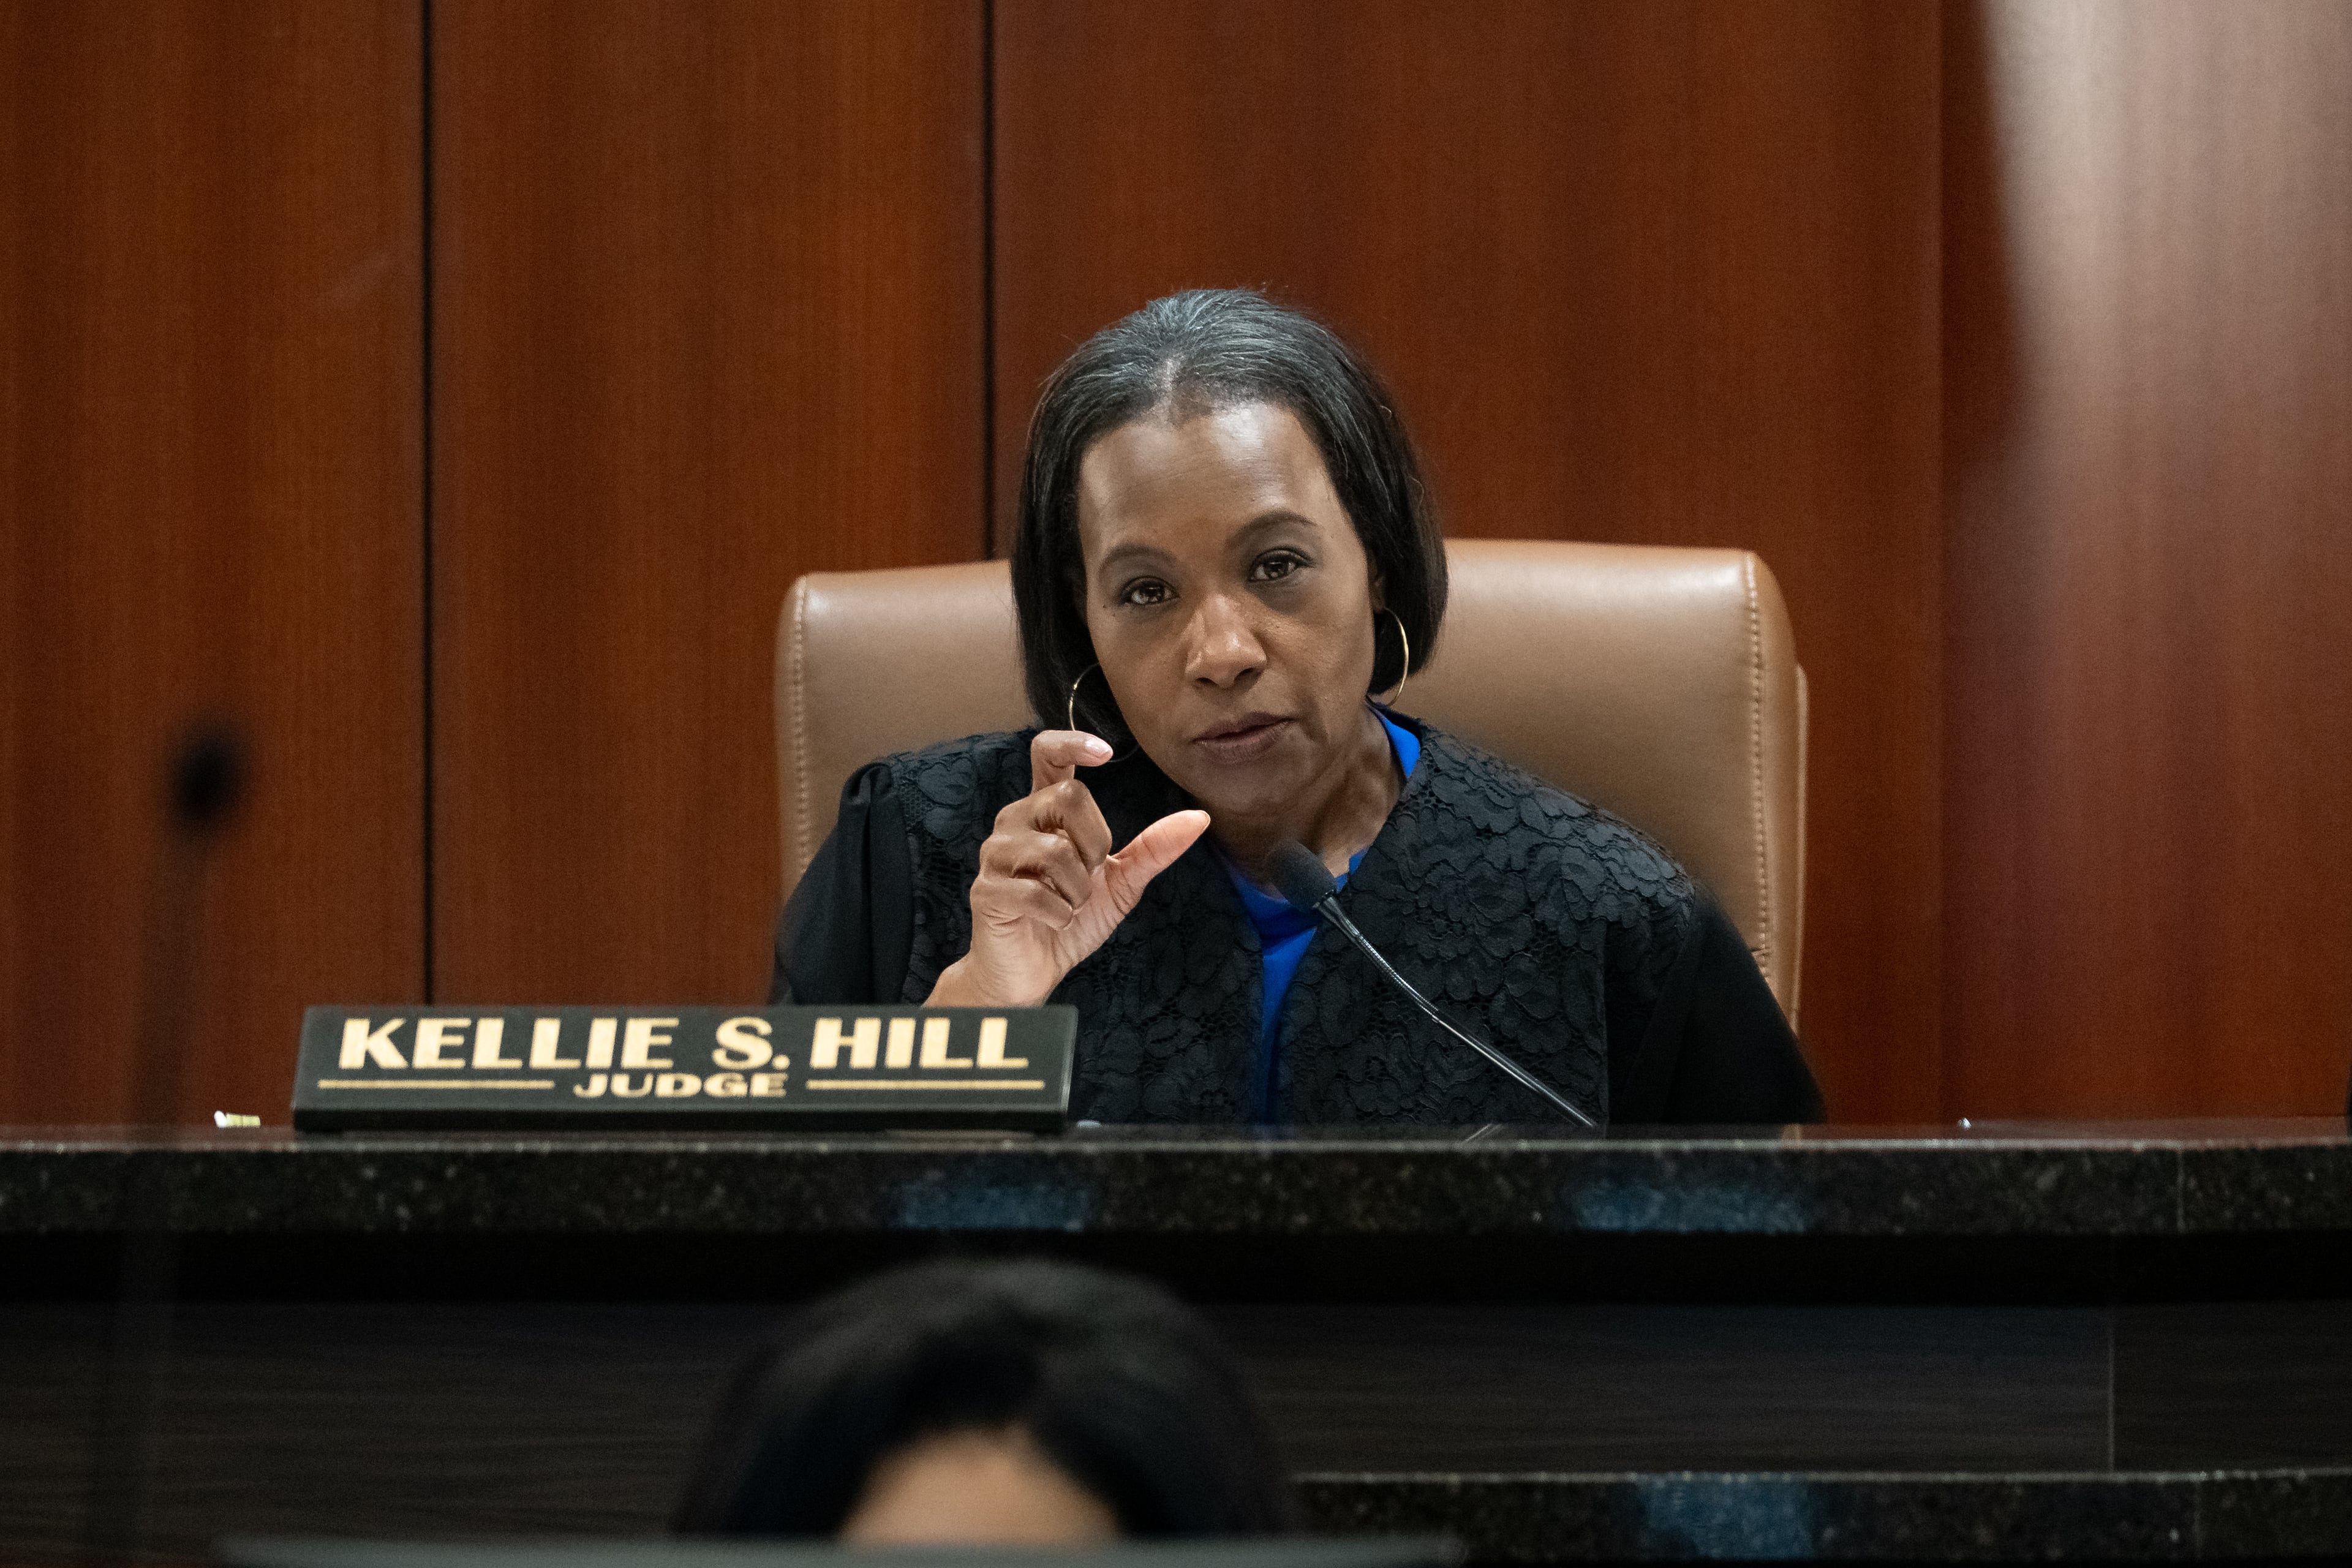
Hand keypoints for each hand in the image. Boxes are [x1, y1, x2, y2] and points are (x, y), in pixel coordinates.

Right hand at [925, 730, 1209, 1006]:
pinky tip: (1052, 922)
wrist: (1035, 971)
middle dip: (1094, 844)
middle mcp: (1016, 820)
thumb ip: (1154, 848)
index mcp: (1045, 811)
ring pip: (1054, 850)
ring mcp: (996, 853)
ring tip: (1067, 904)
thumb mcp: (1122, 883)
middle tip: (1089, 876)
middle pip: (1066, 797)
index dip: (1072, 742)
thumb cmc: (1071, 919)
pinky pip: (1036, 893)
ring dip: (1077, 890)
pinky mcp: (987, 890)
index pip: (1047, 754)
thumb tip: (1199, 818)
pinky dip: (1059, 915)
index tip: (1105, 753)